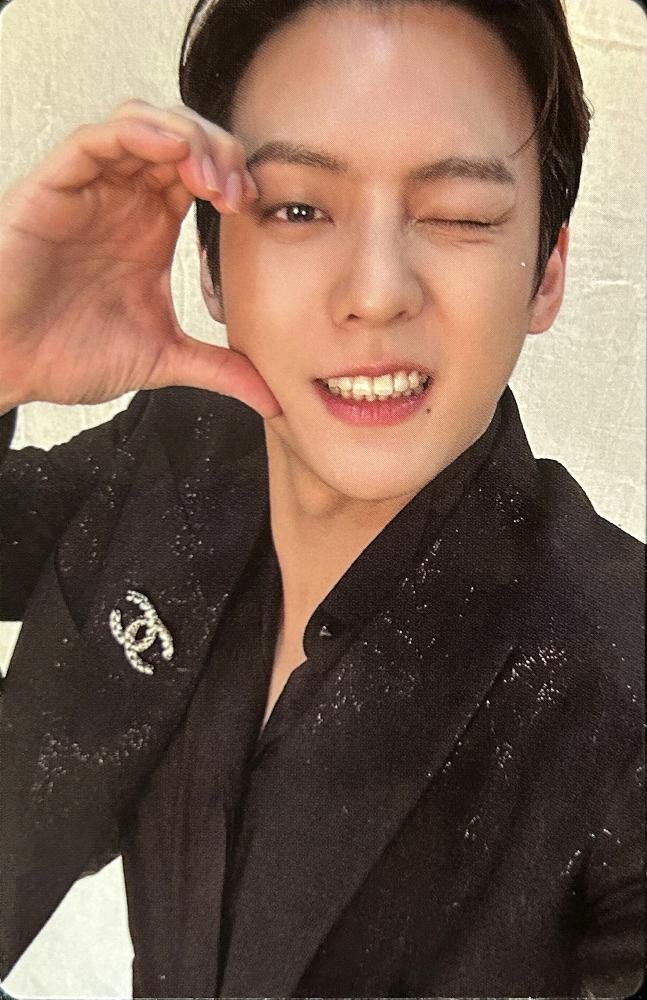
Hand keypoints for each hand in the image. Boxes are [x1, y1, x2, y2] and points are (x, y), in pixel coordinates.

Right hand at [0, 99, 280, 418]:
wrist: (10, 366)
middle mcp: (125, 198)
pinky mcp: (55, 186)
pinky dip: (137, 131)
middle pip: (183, 138)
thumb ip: (218, 370)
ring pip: (145, 124)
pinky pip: (96, 137)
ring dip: (187, 138)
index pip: (204, 173)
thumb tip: (272, 401)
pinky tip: (170, 150)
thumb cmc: (69, 354)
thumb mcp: (163, 359)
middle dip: (220, 152)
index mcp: (153, 226)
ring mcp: (91, 188)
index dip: (236, 177)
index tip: (255, 209)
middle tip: (238, 192)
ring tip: (210, 179)